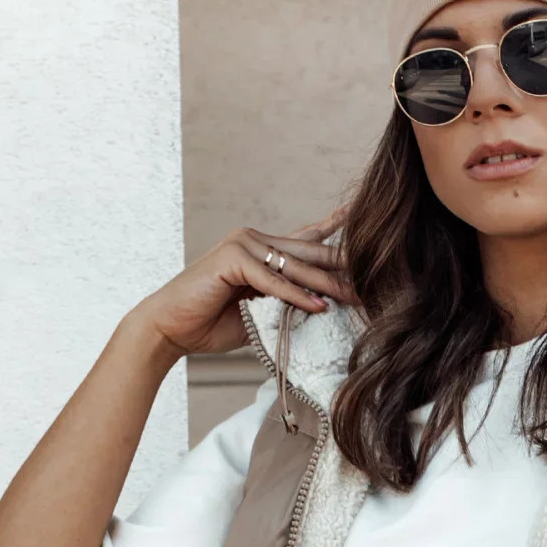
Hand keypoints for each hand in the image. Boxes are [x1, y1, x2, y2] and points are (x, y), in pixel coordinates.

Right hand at [130, 209, 354, 358]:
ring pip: (294, 266)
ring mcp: (242, 245)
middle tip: (376, 277)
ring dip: (326, 285)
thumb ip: (286, 304)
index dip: (334, 229)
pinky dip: (295, 296)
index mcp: (261, 250)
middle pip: (308, 252)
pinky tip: (318, 307)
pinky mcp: (232, 259)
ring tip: (354, 299)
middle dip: (342, 267)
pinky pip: (272, 280)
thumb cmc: (210, 323)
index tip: (360, 217)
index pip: (305, 238)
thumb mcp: (260, 314)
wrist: (171, 328)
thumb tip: (320, 307)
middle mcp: (253, 240)